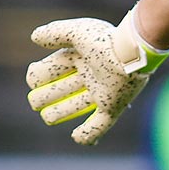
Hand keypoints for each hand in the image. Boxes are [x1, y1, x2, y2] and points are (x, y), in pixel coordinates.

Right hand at [25, 9, 168, 145]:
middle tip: (36, 102)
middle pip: (60, 90)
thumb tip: (35, 38)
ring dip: (58, 113)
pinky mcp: (114, 106)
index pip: (50, 70)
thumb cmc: (105, 40)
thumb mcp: (76, 32)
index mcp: (79, 57)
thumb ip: (54, 32)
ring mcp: (102, 92)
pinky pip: (100, 125)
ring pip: (75, 106)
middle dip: (44, 97)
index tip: (34, 79)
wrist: (134, 54)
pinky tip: (77, 137)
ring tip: (48, 116)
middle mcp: (89, 75)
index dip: (37, 76)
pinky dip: (88, 134)